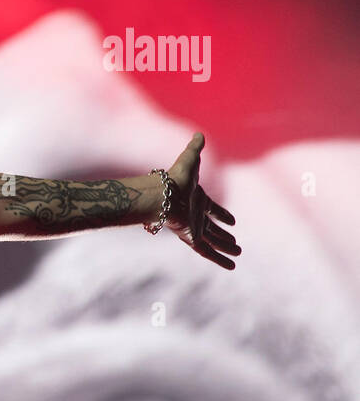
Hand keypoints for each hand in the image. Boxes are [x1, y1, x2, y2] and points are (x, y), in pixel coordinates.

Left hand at [162, 132, 239, 269]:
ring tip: (238, 254)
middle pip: (213, 228)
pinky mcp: (193, 238)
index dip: (222, 214)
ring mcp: (195, 228)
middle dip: (224, 236)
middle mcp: (196, 216)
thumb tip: (198, 133)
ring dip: (226, 248)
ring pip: (213, 241)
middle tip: (236, 243)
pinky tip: (231, 266)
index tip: (233, 221)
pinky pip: (208, 252)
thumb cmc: (175, 179)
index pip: (213, 209)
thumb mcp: (190, 160)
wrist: (162, 196)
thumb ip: (195, 148)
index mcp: (197, 201)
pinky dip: (220, 260)